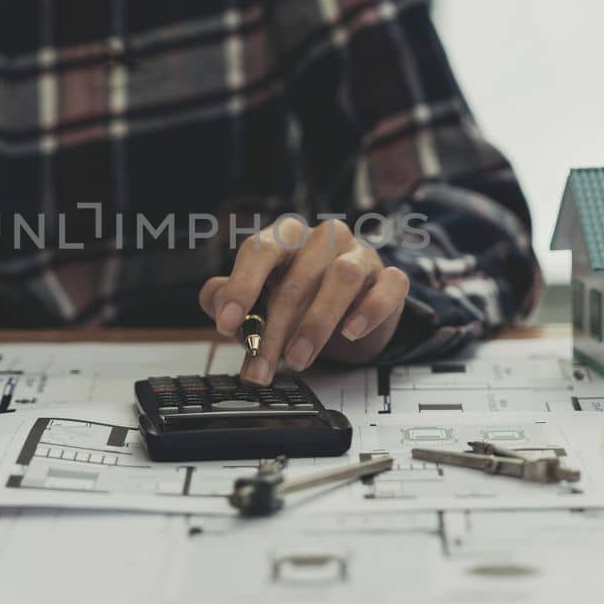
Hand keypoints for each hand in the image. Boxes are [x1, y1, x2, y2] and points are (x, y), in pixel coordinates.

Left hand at [199, 217, 409, 383]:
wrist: (351, 319)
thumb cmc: (299, 303)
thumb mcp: (258, 303)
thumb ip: (228, 298)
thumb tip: (214, 300)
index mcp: (287, 237)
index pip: (260, 249)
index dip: (241, 286)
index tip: (226, 323)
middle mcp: (324, 239)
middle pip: (297, 277)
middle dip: (274, 329)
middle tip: (261, 366)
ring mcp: (360, 255)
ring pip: (342, 277)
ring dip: (316, 322)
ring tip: (298, 360)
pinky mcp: (390, 278)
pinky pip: (388, 286)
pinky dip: (370, 309)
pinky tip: (351, 332)